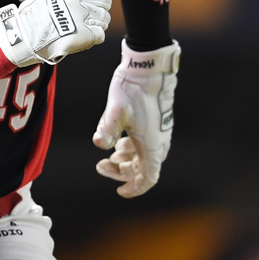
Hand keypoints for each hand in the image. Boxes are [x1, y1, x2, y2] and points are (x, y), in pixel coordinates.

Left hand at [93, 39, 179, 196]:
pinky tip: (120, 143)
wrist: (149, 68)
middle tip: (101, 166)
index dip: (135, 188)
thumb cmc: (134, 89)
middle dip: (122, 173)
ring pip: (144, 157)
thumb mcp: (117, 110)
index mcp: (152, 145)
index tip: (120, 192)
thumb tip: (99, 143)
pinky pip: (145, 145)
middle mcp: (159, 142)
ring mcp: (159, 133)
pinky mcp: (156, 123)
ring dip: (126, 161)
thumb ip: (108, 128)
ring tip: (108, 157)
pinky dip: (131, 150)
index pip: (148, 178)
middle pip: (143, 169)